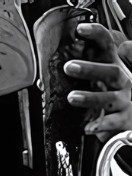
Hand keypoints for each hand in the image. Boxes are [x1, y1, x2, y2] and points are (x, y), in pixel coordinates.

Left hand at [65, 22, 131, 141]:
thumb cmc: (116, 98)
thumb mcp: (107, 79)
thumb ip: (94, 66)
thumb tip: (73, 54)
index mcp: (115, 69)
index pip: (108, 47)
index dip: (97, 35)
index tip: (81, 29)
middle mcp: (123, 82)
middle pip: (110, 71)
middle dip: (90, 69)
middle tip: (68, 67)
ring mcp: (125, 101)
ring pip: (109, 98)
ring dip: (90, 97)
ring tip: (72, 97)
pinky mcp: (124, 120)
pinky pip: (112, 123)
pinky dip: (100, 125)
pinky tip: (88, 128)